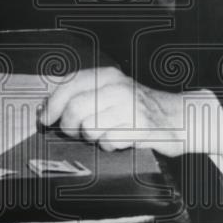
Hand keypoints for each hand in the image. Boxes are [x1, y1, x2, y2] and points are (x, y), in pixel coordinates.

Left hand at [40, 67, 187, 156]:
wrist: (178, 117)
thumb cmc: (137, 108)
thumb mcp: (110, 92)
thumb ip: (81, 96)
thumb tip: (45, 109)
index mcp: (108, 76)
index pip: (69, 84)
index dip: (51, 104)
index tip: (44, 120)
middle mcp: (119, 87)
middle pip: (75, 108)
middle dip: (69, 127)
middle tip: (76, 132)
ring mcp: (131, 108)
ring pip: (90, 128)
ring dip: (92, 138)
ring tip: (104, 135)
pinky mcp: (141, 128)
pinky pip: (109, 142)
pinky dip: (109, 146)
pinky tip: (119, 140)